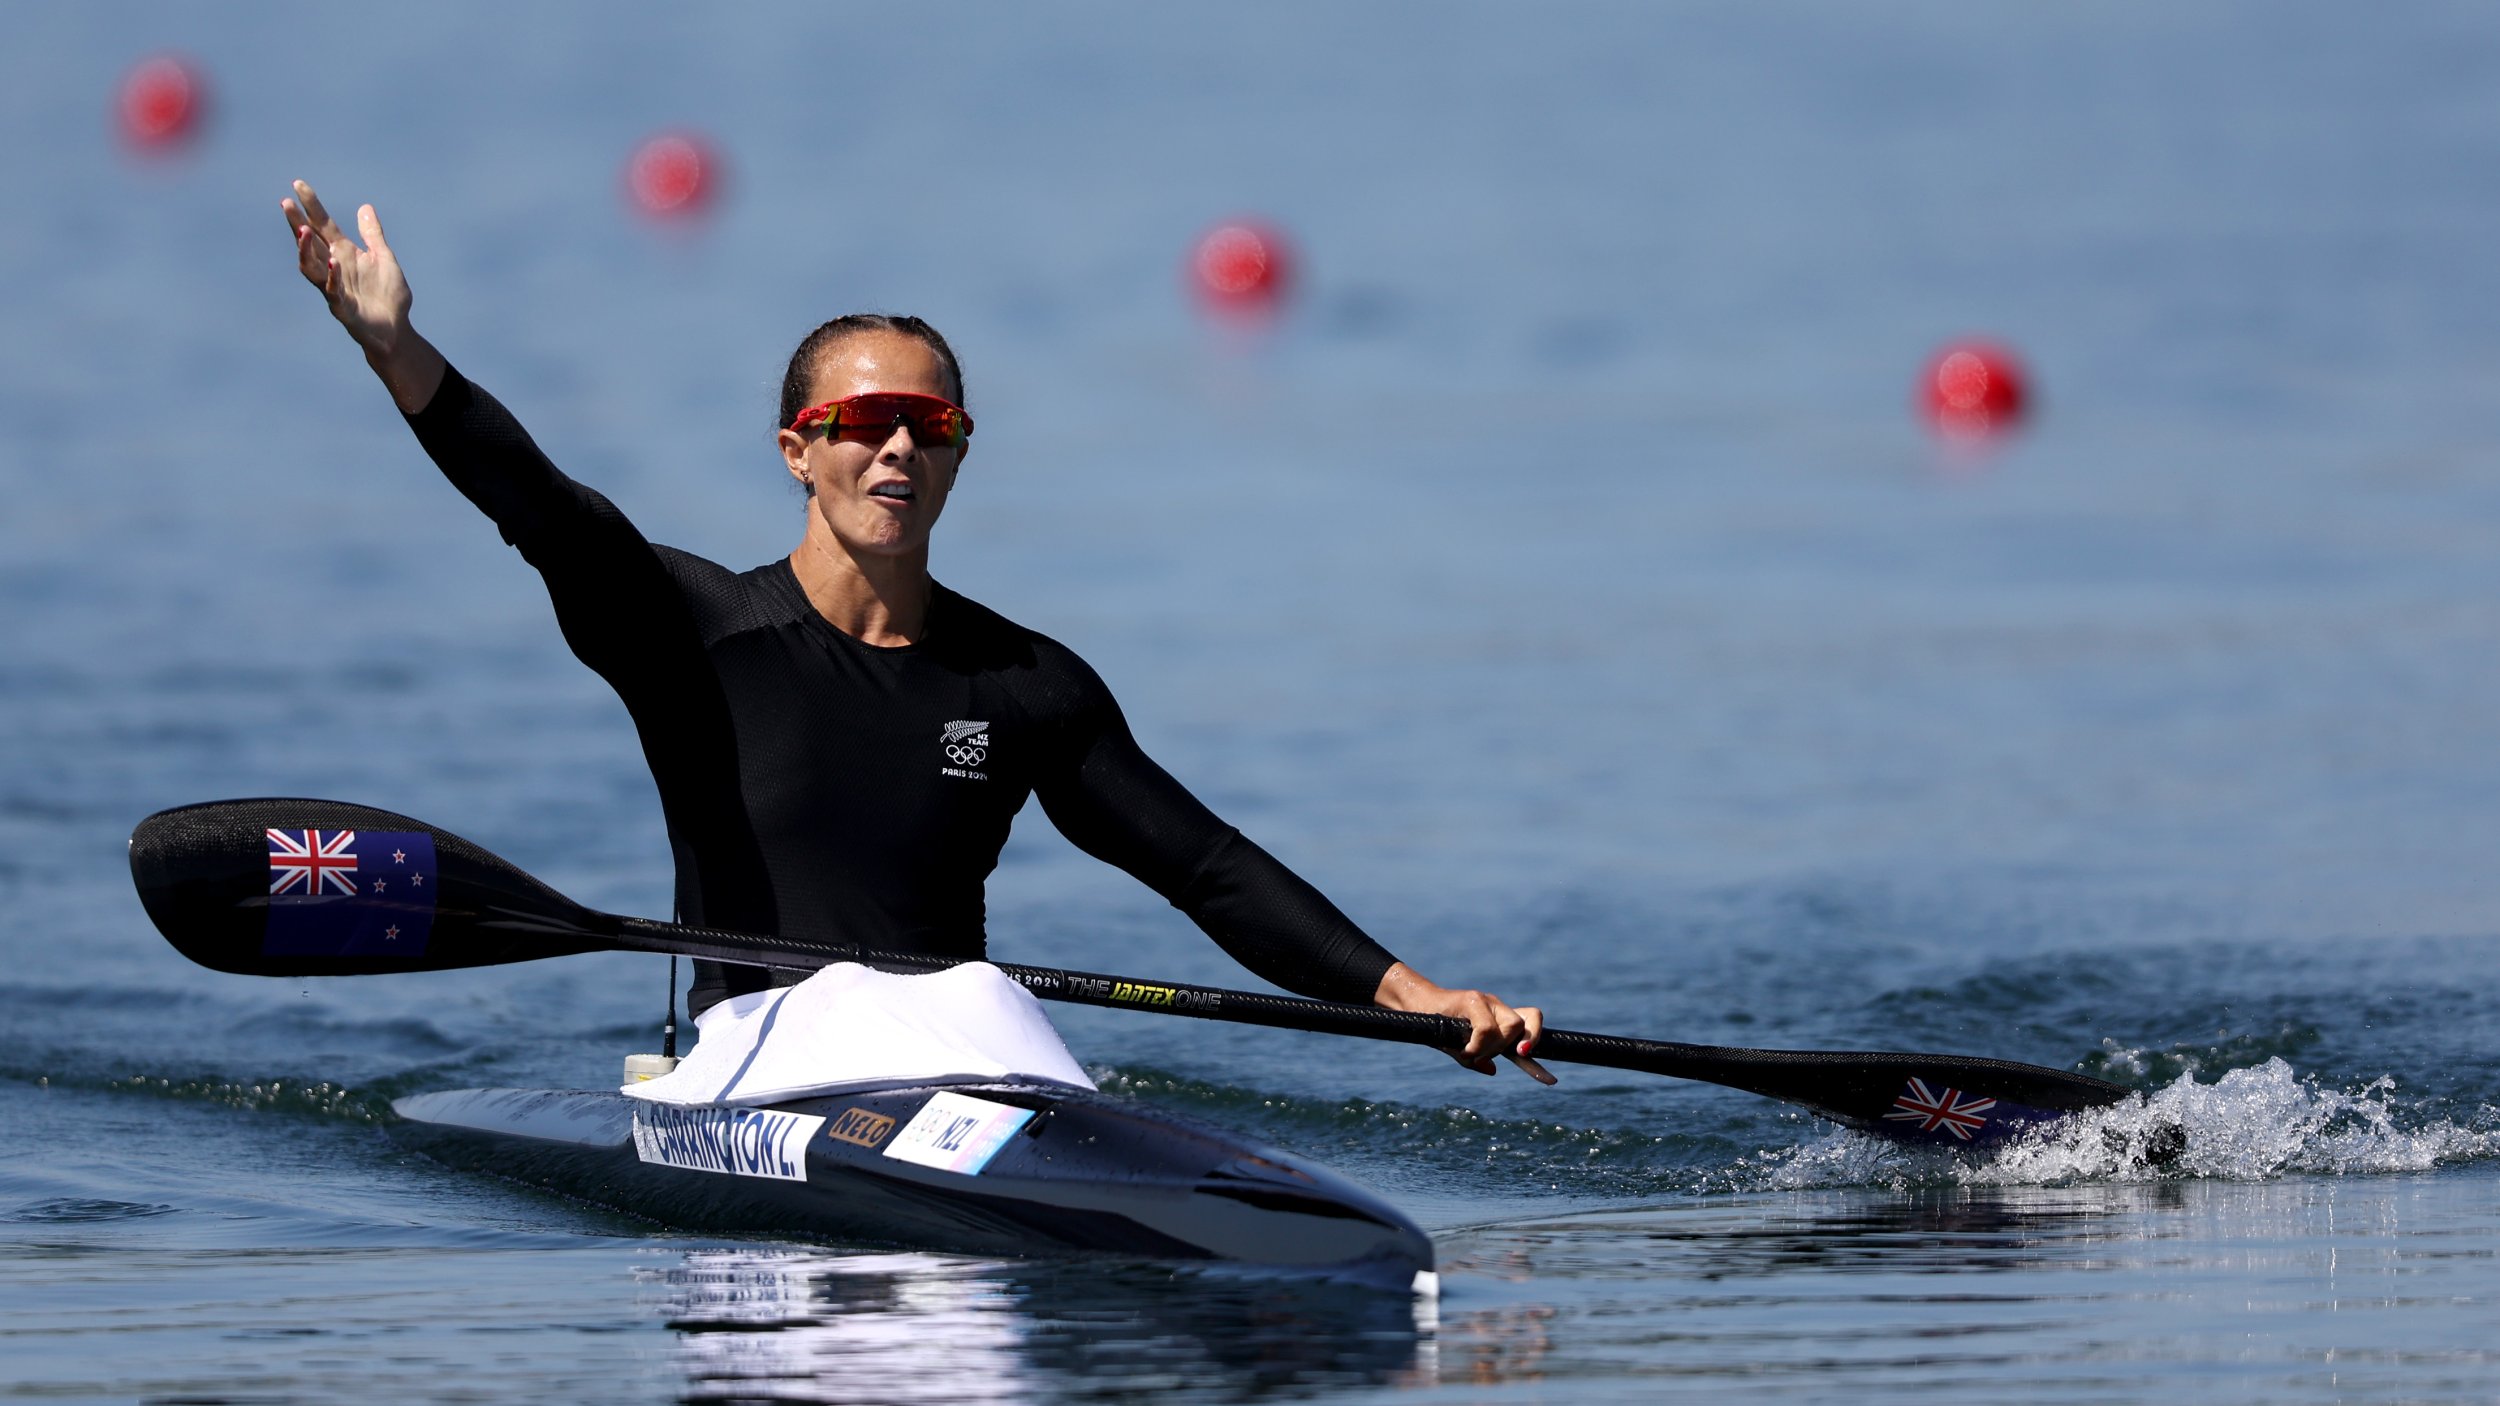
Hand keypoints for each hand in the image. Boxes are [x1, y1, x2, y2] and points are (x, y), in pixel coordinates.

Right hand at [282, 179, 409, 358]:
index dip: (311, 205)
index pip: (323, 225)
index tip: (298, 184)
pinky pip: (333, 291)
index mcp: (344, 253)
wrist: (396, 330)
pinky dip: (333, 277)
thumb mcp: (383, 258)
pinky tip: (334, 262)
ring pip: (312, 267)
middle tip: (285, 203)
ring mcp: (334, 287)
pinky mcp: (342, 308)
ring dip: (306, 250)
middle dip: (297, 223)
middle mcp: (334, 267)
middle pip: (310, 243)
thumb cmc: (387, 295)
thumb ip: (373, 235)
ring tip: (303, 230)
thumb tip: (365, 207)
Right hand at [1373, 962, 1554, 1083]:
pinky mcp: (1472, 998)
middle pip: (1523, 1025)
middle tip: (1485, 1055)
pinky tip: (1464, 1050)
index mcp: (1501, 1019)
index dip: (1539, 1049)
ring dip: (1493, 1047)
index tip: (1550, 1082)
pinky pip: (1486, 1028)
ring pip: (1510, 1027)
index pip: (1531, 1023)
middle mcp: (1498, 1007)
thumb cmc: (1442, 1029)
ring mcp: (1487, 1001)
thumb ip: (1478, 1060)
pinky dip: (1479, 1045)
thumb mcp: (1462, 1050)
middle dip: (1509, 1047)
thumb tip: (1493, 1071)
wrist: (1418, 1007)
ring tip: (1471, 1051)